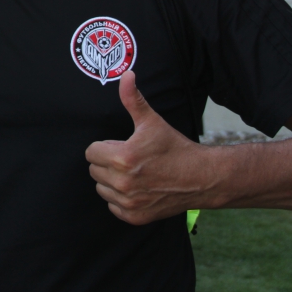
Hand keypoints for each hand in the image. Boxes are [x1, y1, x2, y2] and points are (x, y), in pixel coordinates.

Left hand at [85, 71, 212, 224]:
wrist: (201, 177)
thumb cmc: (175, 147)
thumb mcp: (152, 121)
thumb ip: (133, 99)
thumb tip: (126, 75)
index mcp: (122, 158)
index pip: (91, 152)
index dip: (105, 146)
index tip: (121, 145)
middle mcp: (123, 183)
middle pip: (94, 170)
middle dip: (107, 163)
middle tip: (128, 159)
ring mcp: (129, 202)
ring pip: (102, 189)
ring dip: (112, 181)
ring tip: (133, 173)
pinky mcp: (135, 216)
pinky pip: (113, 206)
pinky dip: (121, 199)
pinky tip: (137, 189)